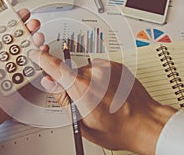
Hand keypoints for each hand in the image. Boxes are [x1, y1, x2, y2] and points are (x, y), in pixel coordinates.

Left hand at [0, 9, 44, 129]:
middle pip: (15, 39)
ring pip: (25, 51)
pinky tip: (41, 52)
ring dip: (34, 40)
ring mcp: (9, 69)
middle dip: (25, 28)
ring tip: (36, 35)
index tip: (16, 13)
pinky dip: (39, 60)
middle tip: (31, 22)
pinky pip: (31, 68)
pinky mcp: (18, 80)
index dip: (8, 21)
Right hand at [29, 50, 176, 154]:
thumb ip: (63, 99)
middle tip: (86, 101)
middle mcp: (94, 74)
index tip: (37, 55)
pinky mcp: (116, 65)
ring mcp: (107, 68)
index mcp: (82, 89)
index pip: (54, 66)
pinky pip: (99, 69)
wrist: (146, 123)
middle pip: (71, 72)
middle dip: (72, 84)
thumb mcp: (82, 123)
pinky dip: (99, 78)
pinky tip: (108, 92)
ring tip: (101, 98)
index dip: (42, 59)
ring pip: (85, 71)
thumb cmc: (118, 128)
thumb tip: (50, 82)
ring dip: (87, 82)